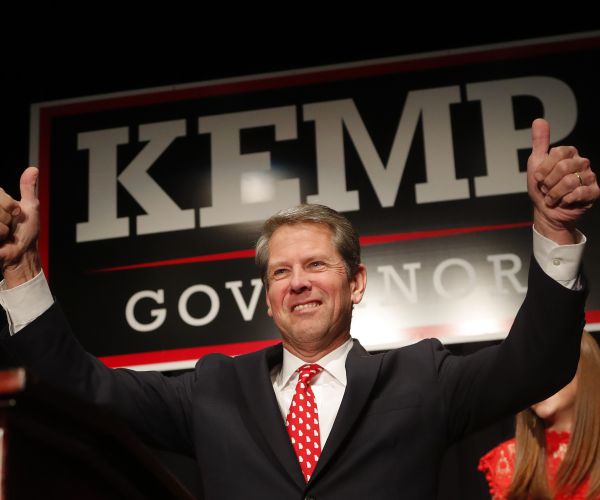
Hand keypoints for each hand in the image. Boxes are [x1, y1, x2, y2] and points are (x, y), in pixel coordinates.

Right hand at [0, 167, 40, 286]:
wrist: (20, 254)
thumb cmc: (26, 232)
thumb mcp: (30, 208)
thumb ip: (28, 189)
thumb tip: (33, 169)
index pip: (1, 195)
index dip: (11, 206)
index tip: (16, 214)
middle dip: (7, 219)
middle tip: (10, 227)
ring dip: (2, 231)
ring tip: (3, 235)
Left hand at [527, 119, 598, 243]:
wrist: (546, 211)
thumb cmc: (541, 187)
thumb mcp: (536, 163)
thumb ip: (539, 142)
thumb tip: (539, 120)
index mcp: (569, 154)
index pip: (558, 152)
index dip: (545, 168)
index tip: (538, 177)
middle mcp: (582, 163)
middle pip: (564, 167)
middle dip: (549, 183)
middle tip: (546, 189)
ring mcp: (589, 177)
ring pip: (570, 182)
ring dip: (555, 194)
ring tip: (553, 197)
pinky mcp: (594, 192)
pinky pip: (579, 193)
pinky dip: (565, 200)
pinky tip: (564, 201)